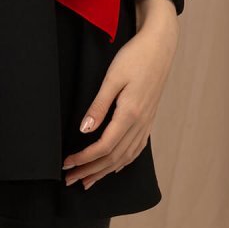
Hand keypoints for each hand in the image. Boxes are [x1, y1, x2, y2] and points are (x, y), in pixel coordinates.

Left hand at [62, 0, 178, 189]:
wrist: (160, 46)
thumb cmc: (135, 57)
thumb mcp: (113, 77)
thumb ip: (99, 105)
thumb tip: (85, 131)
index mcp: (129, 114)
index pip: (103, 147)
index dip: (84, 159)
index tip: (67, 164)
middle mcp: (139, 124)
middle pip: (113, 158)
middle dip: (90, 171)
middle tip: (70, 180)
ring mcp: (146, 123)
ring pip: (125, 157)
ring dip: (105, 171)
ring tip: (88, 180)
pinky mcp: (148, 119)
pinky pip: (136, 149)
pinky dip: (123, 162)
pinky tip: (116, 166)